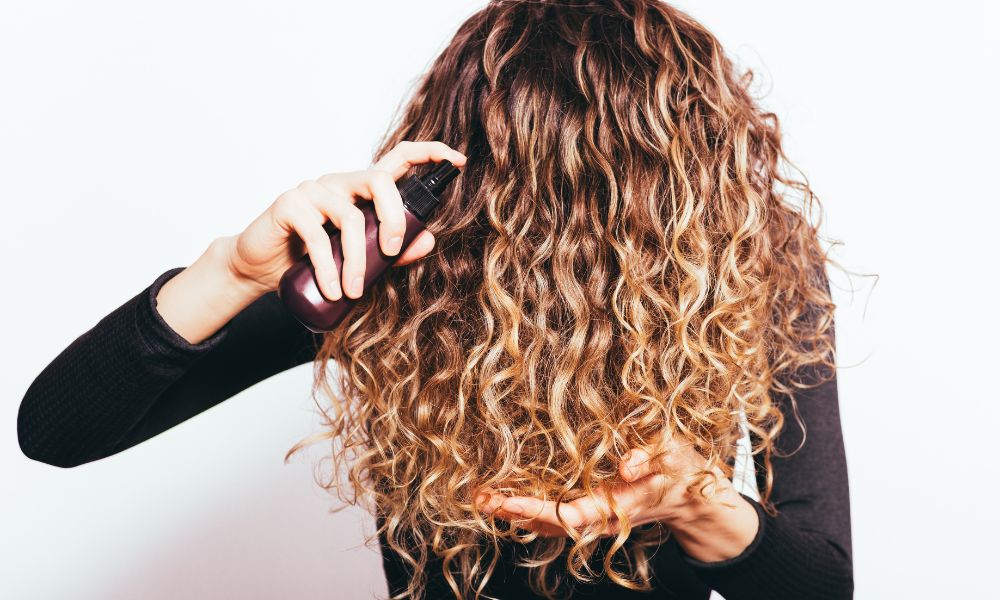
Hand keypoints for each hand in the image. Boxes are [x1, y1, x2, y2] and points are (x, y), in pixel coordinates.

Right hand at [224, 140, 465, 300]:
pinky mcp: (289, 205)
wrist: (259, 269)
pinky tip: (332, 289)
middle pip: (380, 181)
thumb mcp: (357, 259)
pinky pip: (317, 234)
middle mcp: (340, 183)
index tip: (457, 160)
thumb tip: (429, 241)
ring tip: (354, 291)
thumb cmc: (312, 260)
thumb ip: (392, 251)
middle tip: (392, 251)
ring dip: (356, 259)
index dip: (429, 153)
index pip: (398, 158)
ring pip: (350, 216)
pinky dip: (328, 266)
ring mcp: (313, 190)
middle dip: (394, 218)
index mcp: (361, 191)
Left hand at [477, 435, 758, 561]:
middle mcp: (603, 515)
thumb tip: (627, 465)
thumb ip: (651, 456)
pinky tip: (510, 499)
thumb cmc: (683, 468)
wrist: (693, 496)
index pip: (570, 513)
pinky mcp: (596, 509)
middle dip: (513, 512)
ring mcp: (598, 515)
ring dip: (516, 512)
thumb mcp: (674, 453)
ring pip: (550, 522)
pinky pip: (557, 516)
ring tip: (483, 498)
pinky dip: (531, 509)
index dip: (536, 508)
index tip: (506, 499)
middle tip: (479, 497)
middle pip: (550, 522)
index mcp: (619, 503)